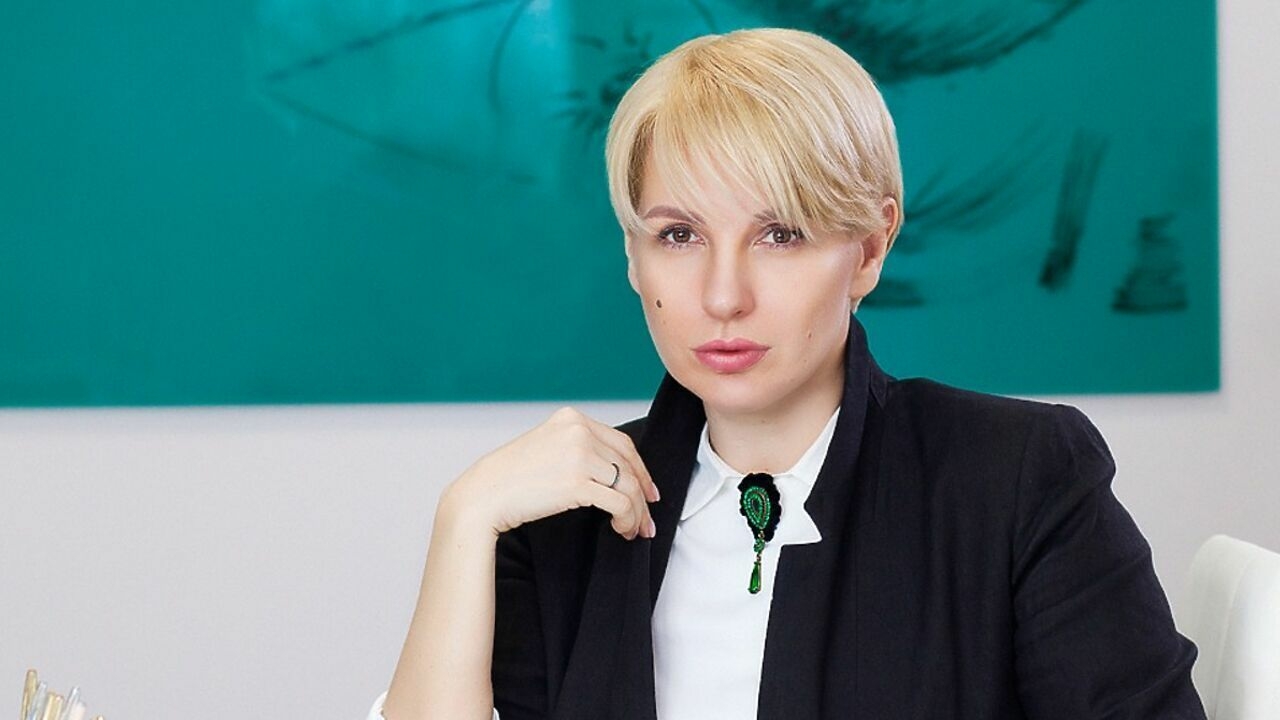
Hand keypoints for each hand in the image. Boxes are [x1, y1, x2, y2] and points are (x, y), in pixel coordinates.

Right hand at [444, 407, 659, 540]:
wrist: (483, 495)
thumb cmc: (510, 478)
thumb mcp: (546, 447)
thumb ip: (576, 448)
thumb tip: (612, 472)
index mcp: (571, 419)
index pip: (621, 442)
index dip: (640, 468)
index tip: (647, 488)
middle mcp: (578, 431)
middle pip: (628, 463)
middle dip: (643, 493)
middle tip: (649, 514)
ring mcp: (579, 455)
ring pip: (628, 485)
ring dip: (636, 511)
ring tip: (634, 529)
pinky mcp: (578, 483)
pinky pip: (619, 503)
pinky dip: (627, 519)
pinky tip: (621, 529)